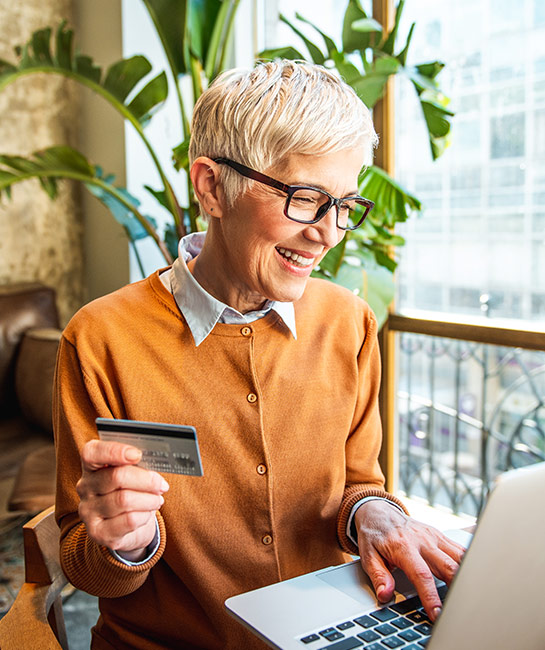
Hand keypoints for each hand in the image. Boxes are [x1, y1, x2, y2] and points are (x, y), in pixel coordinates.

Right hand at [77, 440, 168, 561]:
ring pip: (124, 500)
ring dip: (149, 500)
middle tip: (161, 484)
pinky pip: (128, 520)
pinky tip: (146, 514)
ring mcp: (88, 511)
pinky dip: (144, 516)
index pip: (92, 453)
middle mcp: (85, 487)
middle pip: (116, 477)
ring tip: (157, 500)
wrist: (128, 528)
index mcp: (91, 466)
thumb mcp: (133, 474)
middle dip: (146, 480)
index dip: (114, 451)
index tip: (137, 454)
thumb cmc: (132, 492)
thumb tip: (154, 464)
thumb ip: (137, 465)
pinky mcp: (98, 532)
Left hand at [354, 500, 464, 621]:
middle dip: (457, 588)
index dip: (431, 596)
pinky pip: (460, 550)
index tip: (436, 614)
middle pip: (448, 566)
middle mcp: (422, 540)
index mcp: (403, 546)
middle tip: (460, 609)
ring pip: (459, 557)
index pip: (421, 575)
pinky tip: (472, 577)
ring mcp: (434, 537)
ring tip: (470, 596)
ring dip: (467, 576)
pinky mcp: (440, 536)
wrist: (378, 511)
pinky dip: (469, 563)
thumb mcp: (367, 555)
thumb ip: (378, 576)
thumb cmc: (374, 534)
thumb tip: (385, 594)